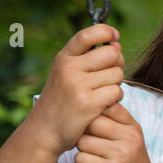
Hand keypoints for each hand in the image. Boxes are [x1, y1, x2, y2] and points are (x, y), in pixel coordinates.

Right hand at [30, 25, 124, 157]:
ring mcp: (78, 86)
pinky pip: (116, 92)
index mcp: (64, 58)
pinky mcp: (88, 104)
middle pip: (111, 54)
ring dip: (116, 84)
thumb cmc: (61, 101)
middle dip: (117, 64)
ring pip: (117, 74)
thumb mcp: (65, 74)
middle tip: (109, 76)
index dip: (105, 31)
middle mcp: (69, 68)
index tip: (115, 36)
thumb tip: (116, 46)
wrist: (45, 130)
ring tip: (103, 93)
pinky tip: (104, 104)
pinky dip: (115, 98)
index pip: (87, 35)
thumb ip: (87, 59)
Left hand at [72, 99, 161, 162]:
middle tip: (93, 147)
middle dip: (85, 134)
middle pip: (90, 122)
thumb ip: (115, 122)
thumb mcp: (131, 141)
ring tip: (96, 159)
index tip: (95, 129)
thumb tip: (89, 103)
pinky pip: (81, 159)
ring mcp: (121, 154)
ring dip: (83, 151)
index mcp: (133, 127)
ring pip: (83, 141)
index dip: (94, 115)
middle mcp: (129, 138)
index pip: (106, 105)